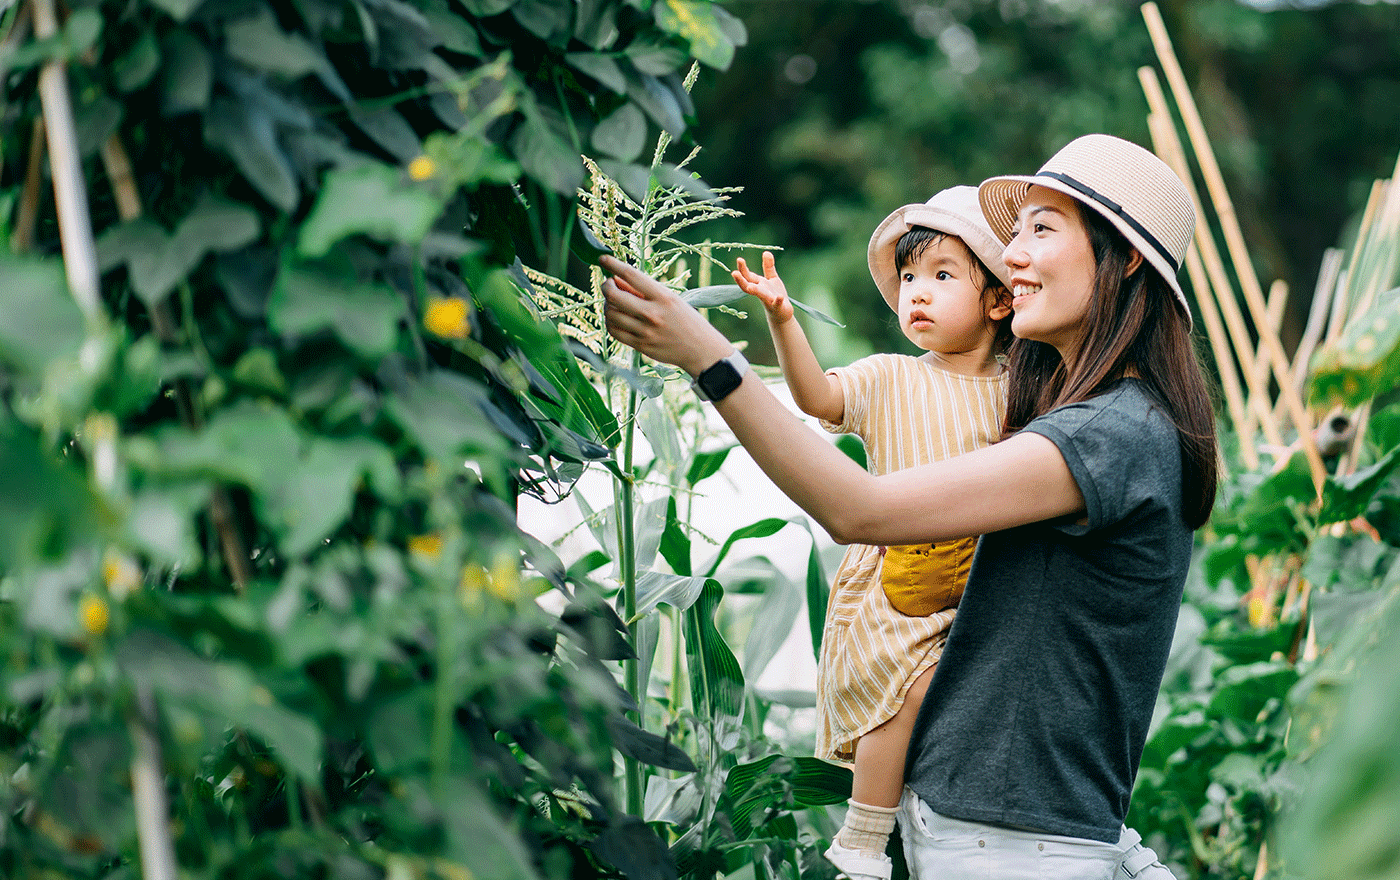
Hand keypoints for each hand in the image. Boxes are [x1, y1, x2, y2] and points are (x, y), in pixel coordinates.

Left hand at [602, 255, 735, 376]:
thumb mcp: (671, 299)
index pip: (632, 275)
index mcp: (663, 297)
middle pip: (614, 296)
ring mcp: (645, 332)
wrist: (701, 350)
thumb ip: (644, 291)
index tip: (603, 259)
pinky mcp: (640, 346)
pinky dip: (610, 322)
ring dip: (607, 306)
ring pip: (611, 315)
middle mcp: (652, 314)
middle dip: (606, 287)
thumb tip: (617, 279)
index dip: (613, 265)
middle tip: (608, 284)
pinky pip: (615, 332)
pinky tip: (616, 318)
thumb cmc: (687, 320)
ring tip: (614, 303)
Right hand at [732, 251, 793, 323]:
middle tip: (734, 273)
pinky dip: (778, 301)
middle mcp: (760, 292)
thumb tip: (766, 252)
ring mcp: (768, 300)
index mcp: (758, 284)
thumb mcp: (771, 278)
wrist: (782, 312)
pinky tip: (779, 297)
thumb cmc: (774, 294)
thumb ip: (768, 266)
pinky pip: (777, 304)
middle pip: (748, 286)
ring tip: (750, 287)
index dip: (743, 269)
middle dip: (741, 280)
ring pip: (760, 295)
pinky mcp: (778, 307)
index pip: (748, 276)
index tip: (739, 259)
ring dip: (755, 291)